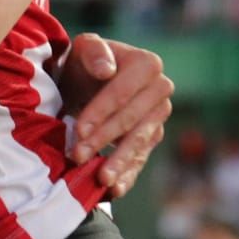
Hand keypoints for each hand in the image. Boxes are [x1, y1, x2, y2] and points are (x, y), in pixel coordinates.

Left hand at [57, 34, 171, 197]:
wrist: (86, 80)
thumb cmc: (85, 62)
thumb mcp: (84, 48)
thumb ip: (94, 52)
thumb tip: (106, 70)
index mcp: (148, 64)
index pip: (123, 93)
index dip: (101, 113)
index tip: (79, 130)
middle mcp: (161, 90)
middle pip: (131, 120)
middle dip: (103, 139)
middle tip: (78, 156)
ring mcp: (159, 116)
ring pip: (138, 143)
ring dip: (118, 162)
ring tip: (100, 179)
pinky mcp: (152, 138)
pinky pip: (142, 159)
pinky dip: (128, 176)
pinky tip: (115, 190)